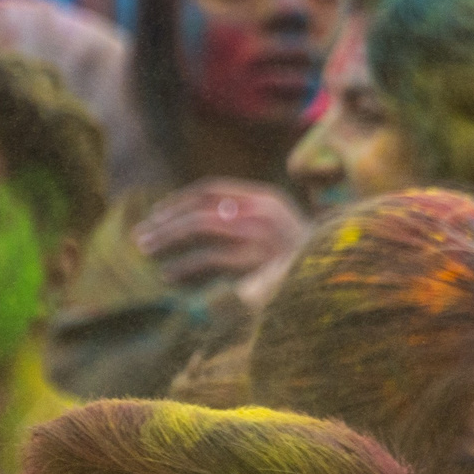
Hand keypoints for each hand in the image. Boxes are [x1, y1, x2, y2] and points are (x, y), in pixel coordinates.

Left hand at [133, 180, 303, 292]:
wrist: (332, 285)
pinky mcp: (256, 261)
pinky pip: (209, 258)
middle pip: (200, 207)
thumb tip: (193, 228)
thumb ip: (243, 224)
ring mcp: (260, 234)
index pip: (212, 189)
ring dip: (167, 238)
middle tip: (141, 237)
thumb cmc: (300, 266)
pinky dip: (184, 266)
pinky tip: (168, 275)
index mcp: (265, 199)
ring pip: (200, 226)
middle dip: (166, 221)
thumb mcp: (276, 234)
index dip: (179, 201)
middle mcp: (262, 210)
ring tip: (146, 251)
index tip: (157, 214)